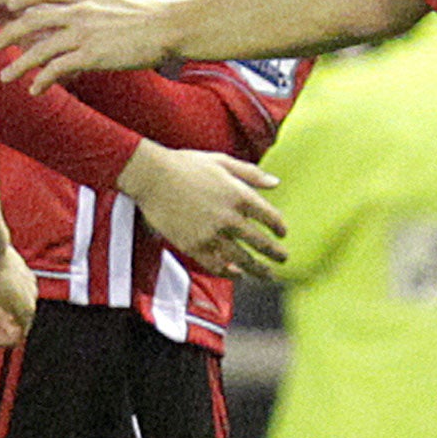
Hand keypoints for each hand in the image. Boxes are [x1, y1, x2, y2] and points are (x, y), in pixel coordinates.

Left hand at [0, 0, 174, 91]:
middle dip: (9, 32)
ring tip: (7, 76)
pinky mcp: (92, 55)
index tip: (9, 6)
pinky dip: (43, 80)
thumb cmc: (154, 12)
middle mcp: (80, 10)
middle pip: (32, 19)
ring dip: (19, 64)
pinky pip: (57, 69)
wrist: (171, 26)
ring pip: (39, 48)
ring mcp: (84, 32)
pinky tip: (36, 89)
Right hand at [117, 141, 285, 278]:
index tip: (282, 234)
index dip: (279, 227)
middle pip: (259, 242)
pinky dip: (229, 273)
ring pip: (241, 259)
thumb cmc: (186, 165)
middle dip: (275, 254)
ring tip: (267, 276)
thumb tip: (276, 182)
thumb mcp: (222, 161)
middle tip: (283, 259)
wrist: (152, 176)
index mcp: (238, 195)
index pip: (269, 216)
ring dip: (258, 270)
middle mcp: (228, 217)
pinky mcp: (193, 246)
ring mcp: (211, 234)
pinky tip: (237, 274)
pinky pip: (216, 265)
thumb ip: (251, 173)